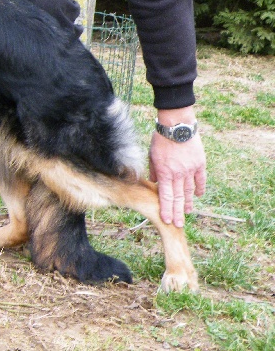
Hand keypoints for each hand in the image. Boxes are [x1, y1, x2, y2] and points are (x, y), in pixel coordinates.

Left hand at [149, 107, 206, 227]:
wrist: (177, 125)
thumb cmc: (161, 139)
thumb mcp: (151, 155)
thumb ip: (153, 170)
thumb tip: (154, 181)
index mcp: (164, 173)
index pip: (166, 196)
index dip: (166, 209)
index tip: (167, 220)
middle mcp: (178, 174)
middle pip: (179, 198)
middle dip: (178, 212)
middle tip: (178, 224)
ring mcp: (190, 170)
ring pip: (190, 191)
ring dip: (188, 203)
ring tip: (187, 212)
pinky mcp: (199, 163)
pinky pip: (200, 180)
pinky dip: (199, 188)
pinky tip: (198, 196)